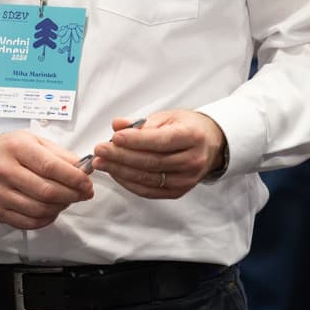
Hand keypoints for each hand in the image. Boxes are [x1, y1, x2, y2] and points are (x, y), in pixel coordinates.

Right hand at [0, 131, 93, 229]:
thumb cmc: (6, 150)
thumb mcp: (32, 140)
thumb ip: (59, 154)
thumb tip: (82, 169)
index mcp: (16, 148)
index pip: (51, 167)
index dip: (74, 178)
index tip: (86, 183)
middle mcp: (5, 170)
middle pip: (47, 191)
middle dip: (72, 195)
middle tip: (83, 193)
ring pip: (40, 209)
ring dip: (60, 207)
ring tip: (67, 200)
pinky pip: (28, 222)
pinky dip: (46, 219)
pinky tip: (51, 210)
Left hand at [90, 109, 226, 199]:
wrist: (210, 144)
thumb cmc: (187, 128)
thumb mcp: (167, 117)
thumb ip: (141, 123)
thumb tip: (117, 125)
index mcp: (192, 136)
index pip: (161, 141)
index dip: (136, 141)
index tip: (115, 138)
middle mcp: (193, 160)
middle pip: (152, 162)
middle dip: (121, 157)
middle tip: (100, 151)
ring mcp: (187, 179)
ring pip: (148, 178)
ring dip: (120, 171)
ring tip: (101, 162)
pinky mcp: (179, 191)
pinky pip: (149, 191)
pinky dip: (129, 183)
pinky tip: (115, 173)